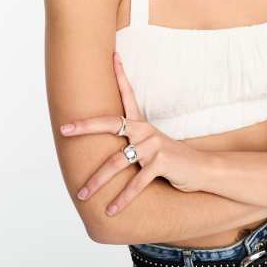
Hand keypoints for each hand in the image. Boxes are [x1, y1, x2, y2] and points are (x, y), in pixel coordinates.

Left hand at [59, 51, 205, 215]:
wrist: (202, 169)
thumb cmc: (171, 159)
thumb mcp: (151, 146)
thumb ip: (131, 145)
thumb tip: (109, 150)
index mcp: (141, 124)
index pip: (128, 94)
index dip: (121, 74)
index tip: (113, 56)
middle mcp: (145, 130)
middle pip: (110, 123)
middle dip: (85, 126)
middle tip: (64, 130)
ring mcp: (153, 146)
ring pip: (117, 162)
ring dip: (97, 181)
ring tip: (82, 195)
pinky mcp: (161, 163)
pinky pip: (136, 183)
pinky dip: (122, 199)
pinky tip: (110, 210)